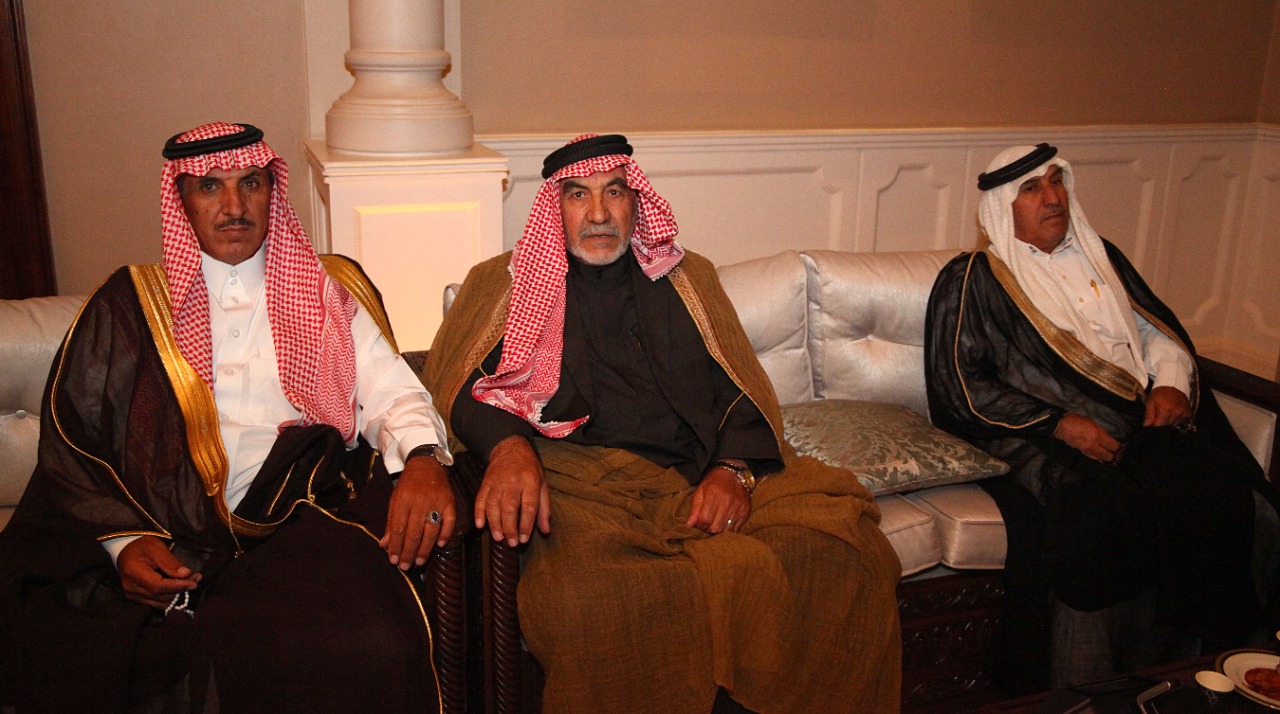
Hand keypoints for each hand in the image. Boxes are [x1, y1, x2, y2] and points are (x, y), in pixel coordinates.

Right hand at [117, 535, 200, 608]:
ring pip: (160, 602)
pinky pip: (156, 602)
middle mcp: (131, 587)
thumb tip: (186, 574)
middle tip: (196, 578)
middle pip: (160, 596)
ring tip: (191, 581)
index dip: (177, 586)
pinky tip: (180, 587)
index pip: (158, 586)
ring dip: (177, 594)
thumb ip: (170, 562)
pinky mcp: (137, 598)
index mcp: (134, 572)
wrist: (125, 551)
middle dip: (181, 589)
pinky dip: (170, 596)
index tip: (194, 582)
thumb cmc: (142, 546)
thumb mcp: (156, 547)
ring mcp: (132, 595)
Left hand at [380, 455, 455, 570]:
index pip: (398, 528)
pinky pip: (449, 521)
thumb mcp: (395, 499)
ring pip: (431, 530)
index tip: (393, 560)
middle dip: (409, 552)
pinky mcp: (449, 502)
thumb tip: (385, 545)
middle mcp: (419, 501)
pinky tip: (440, 545)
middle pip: (414, 532)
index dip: (396, 546)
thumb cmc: (408, 484)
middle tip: (406, 566)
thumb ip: (391, 522)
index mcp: (403, 500)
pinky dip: (445, 534)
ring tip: (419, 561)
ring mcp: (436, 502)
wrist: (427, 464)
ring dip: (425, 548)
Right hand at [475, 435, 549, 546]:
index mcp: (530, 481)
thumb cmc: (529, 468)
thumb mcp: (542, 483)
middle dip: (509, 528)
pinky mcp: (485, 482)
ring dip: (494, 523)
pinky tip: (480, 525)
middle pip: (509, 507)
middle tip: (511, 543)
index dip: (526, 524)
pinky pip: (480, 498)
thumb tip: (545, 530)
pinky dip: (479, 512)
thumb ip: (544, 508)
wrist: (510, 447)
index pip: (529, 506)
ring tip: (498, 537)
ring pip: (493, 505)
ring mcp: (497, 482)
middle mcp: (513, 482)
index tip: (524, 539)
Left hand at [686, 463, 750, 533]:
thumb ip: (694, 509)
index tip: (699, 523)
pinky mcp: (745, 512)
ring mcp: (738, 507)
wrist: (733, 474)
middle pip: (716, 528)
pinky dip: (729, 530)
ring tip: (716, 524)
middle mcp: (727, 501)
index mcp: (713, 494)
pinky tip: (725, 523)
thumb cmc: (714, 483)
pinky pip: (736, 529)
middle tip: (708, 525)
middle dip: (709, 530)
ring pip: (726, 531)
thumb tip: (689, 525)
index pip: (704, 520)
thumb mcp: (700, 491)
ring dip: (719, 531)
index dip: (700, 525)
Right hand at [1054, 412, 1122, 462]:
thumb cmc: (1075, 420)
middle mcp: (1093, 445)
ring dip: (1105, 458)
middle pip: (1107, 455)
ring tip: (1110, 458)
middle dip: (1114, 456)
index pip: (1112, 445)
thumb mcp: (1091, 422)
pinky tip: (1099, 458)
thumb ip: (1100, 431)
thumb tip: (1106, 438)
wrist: (1060, 426)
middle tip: (1118, 455)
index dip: (1119, 448)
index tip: (1123, 448)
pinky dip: (1097, 458)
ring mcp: (1086, 449)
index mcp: (1097, 435)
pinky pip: (1091, 456)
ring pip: (1099, 458)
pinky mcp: (1081, 451)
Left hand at [1143, 385, 1191, 427]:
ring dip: (1169, 421)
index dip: (1154, 425)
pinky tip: (1173, 412)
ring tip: (1167, 412)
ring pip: (1174, 424)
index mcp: (1165, 409)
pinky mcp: (1188, 413)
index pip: (1159, 426)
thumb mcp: (1150, 401)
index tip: (1153, 421)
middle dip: (1162, 422)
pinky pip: (1181, 422)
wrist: (1173, 384)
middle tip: (1159, 414)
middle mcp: (1176, 412)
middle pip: (1167, 426)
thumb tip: (1146, 425)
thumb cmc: (1160, 392)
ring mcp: (1183, 413)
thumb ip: (1149, 414)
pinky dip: (1176, 419)